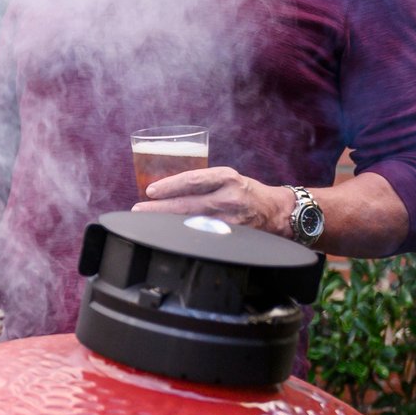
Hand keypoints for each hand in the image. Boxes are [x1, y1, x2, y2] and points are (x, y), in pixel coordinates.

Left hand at [134, 166, 292, 234]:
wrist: (276, 212)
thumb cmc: (247, 192)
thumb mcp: (227, 179)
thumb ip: (202, 183)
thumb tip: (167, 189)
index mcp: (227, 178)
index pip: (193, 180)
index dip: (169, 186)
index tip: (150, 191)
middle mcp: (228, 198)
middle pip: (187, 204)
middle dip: (159, 208)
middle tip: (139, 210)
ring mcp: (230, 219)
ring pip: (191, 222)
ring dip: (167, 223)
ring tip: (148, 223)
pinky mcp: (231, 236)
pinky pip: (202, 235)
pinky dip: (183, 234)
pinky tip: (169, 235)